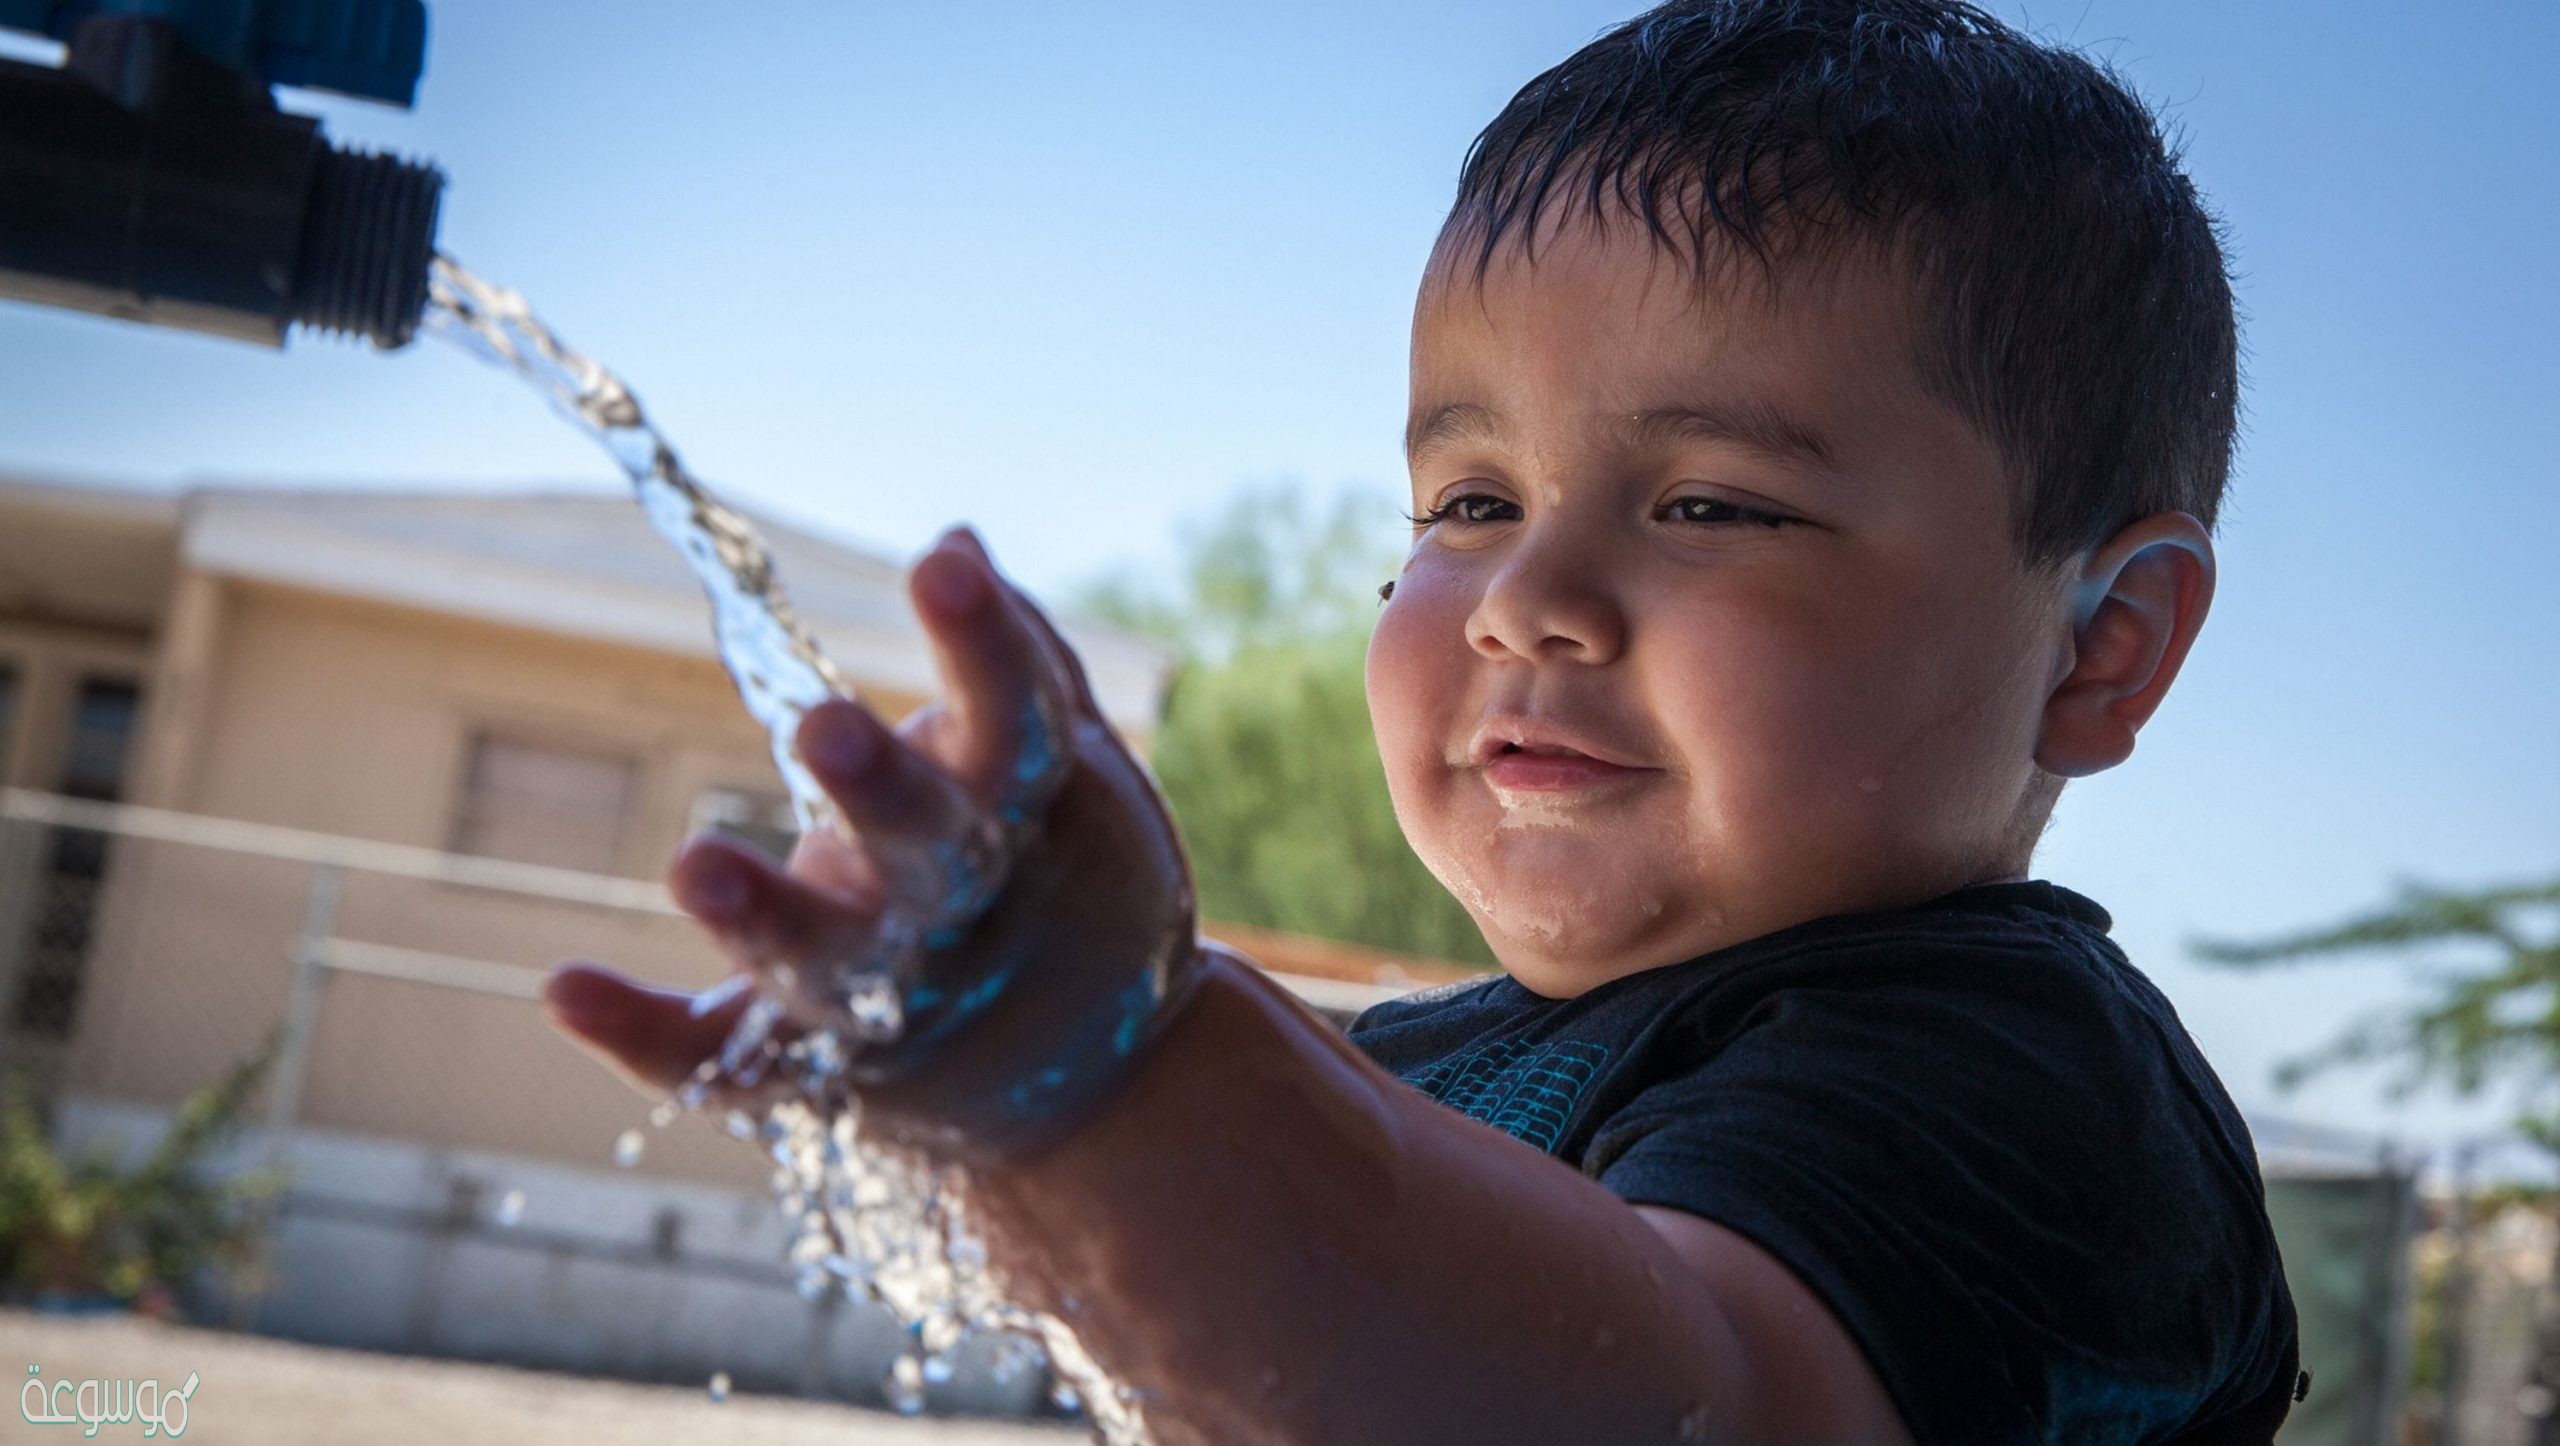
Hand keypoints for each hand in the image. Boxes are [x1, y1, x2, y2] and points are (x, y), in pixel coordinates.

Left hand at [544, 525, 1206, 1159]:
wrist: (1103, 1098)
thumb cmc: (1072, 893)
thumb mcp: (1079, 784)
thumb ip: (1017, 670)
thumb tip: (954, 540)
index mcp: (1041, 827)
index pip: (1022, 728)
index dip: (986, 647)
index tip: (939, 564)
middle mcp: (975, 921)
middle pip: (934, 857)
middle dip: (884, 797)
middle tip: (825, 728)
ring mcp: (903, 1009)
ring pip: (831, 969)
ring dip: (763, 917)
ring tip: (691, 861)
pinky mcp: (831, 1079)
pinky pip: (734, 1066)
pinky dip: (644, 1034)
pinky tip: (564, 986)